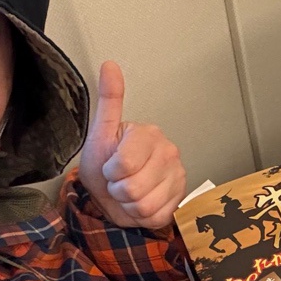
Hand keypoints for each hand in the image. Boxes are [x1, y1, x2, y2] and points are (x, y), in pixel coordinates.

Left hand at [78, 60, 186, 230]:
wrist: (114, 193)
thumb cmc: (104, 162)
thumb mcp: (100, 133)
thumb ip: (109, 100)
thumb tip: (109, 64)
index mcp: (148, 134)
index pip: (123, 164)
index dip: (110, 172)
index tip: (110, 166)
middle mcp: (168, 151)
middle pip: (133, 188)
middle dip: (118, 190)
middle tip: (119, 181)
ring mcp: (177, 175)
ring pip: (144, 204)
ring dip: (129, 204)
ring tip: (129, 192)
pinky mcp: (180, 198)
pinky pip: (156, 216)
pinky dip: (142, 215)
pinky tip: (142, 201)